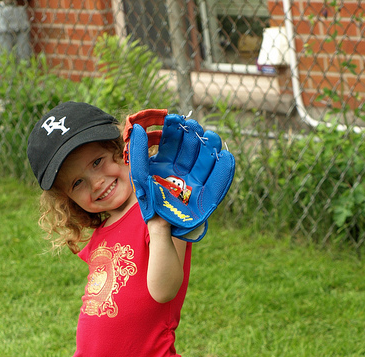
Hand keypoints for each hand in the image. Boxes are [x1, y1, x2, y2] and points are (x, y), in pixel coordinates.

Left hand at [124, 110, 235, 241]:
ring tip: (211, 138)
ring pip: (207, 158)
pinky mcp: (208, 195)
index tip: (175, 120)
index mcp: (166, 162)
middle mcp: (183, 168)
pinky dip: (224, 169)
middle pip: (192, 146)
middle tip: (193, 128)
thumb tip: (139, 129)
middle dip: (194, 135)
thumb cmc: (150, 203)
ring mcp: (197, 180)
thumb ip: (138, 154)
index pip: (174, 140)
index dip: (175, 128)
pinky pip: (219, 180)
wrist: (162, 228)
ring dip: (211, 146)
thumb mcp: (140, 177)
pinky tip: (226, 157)